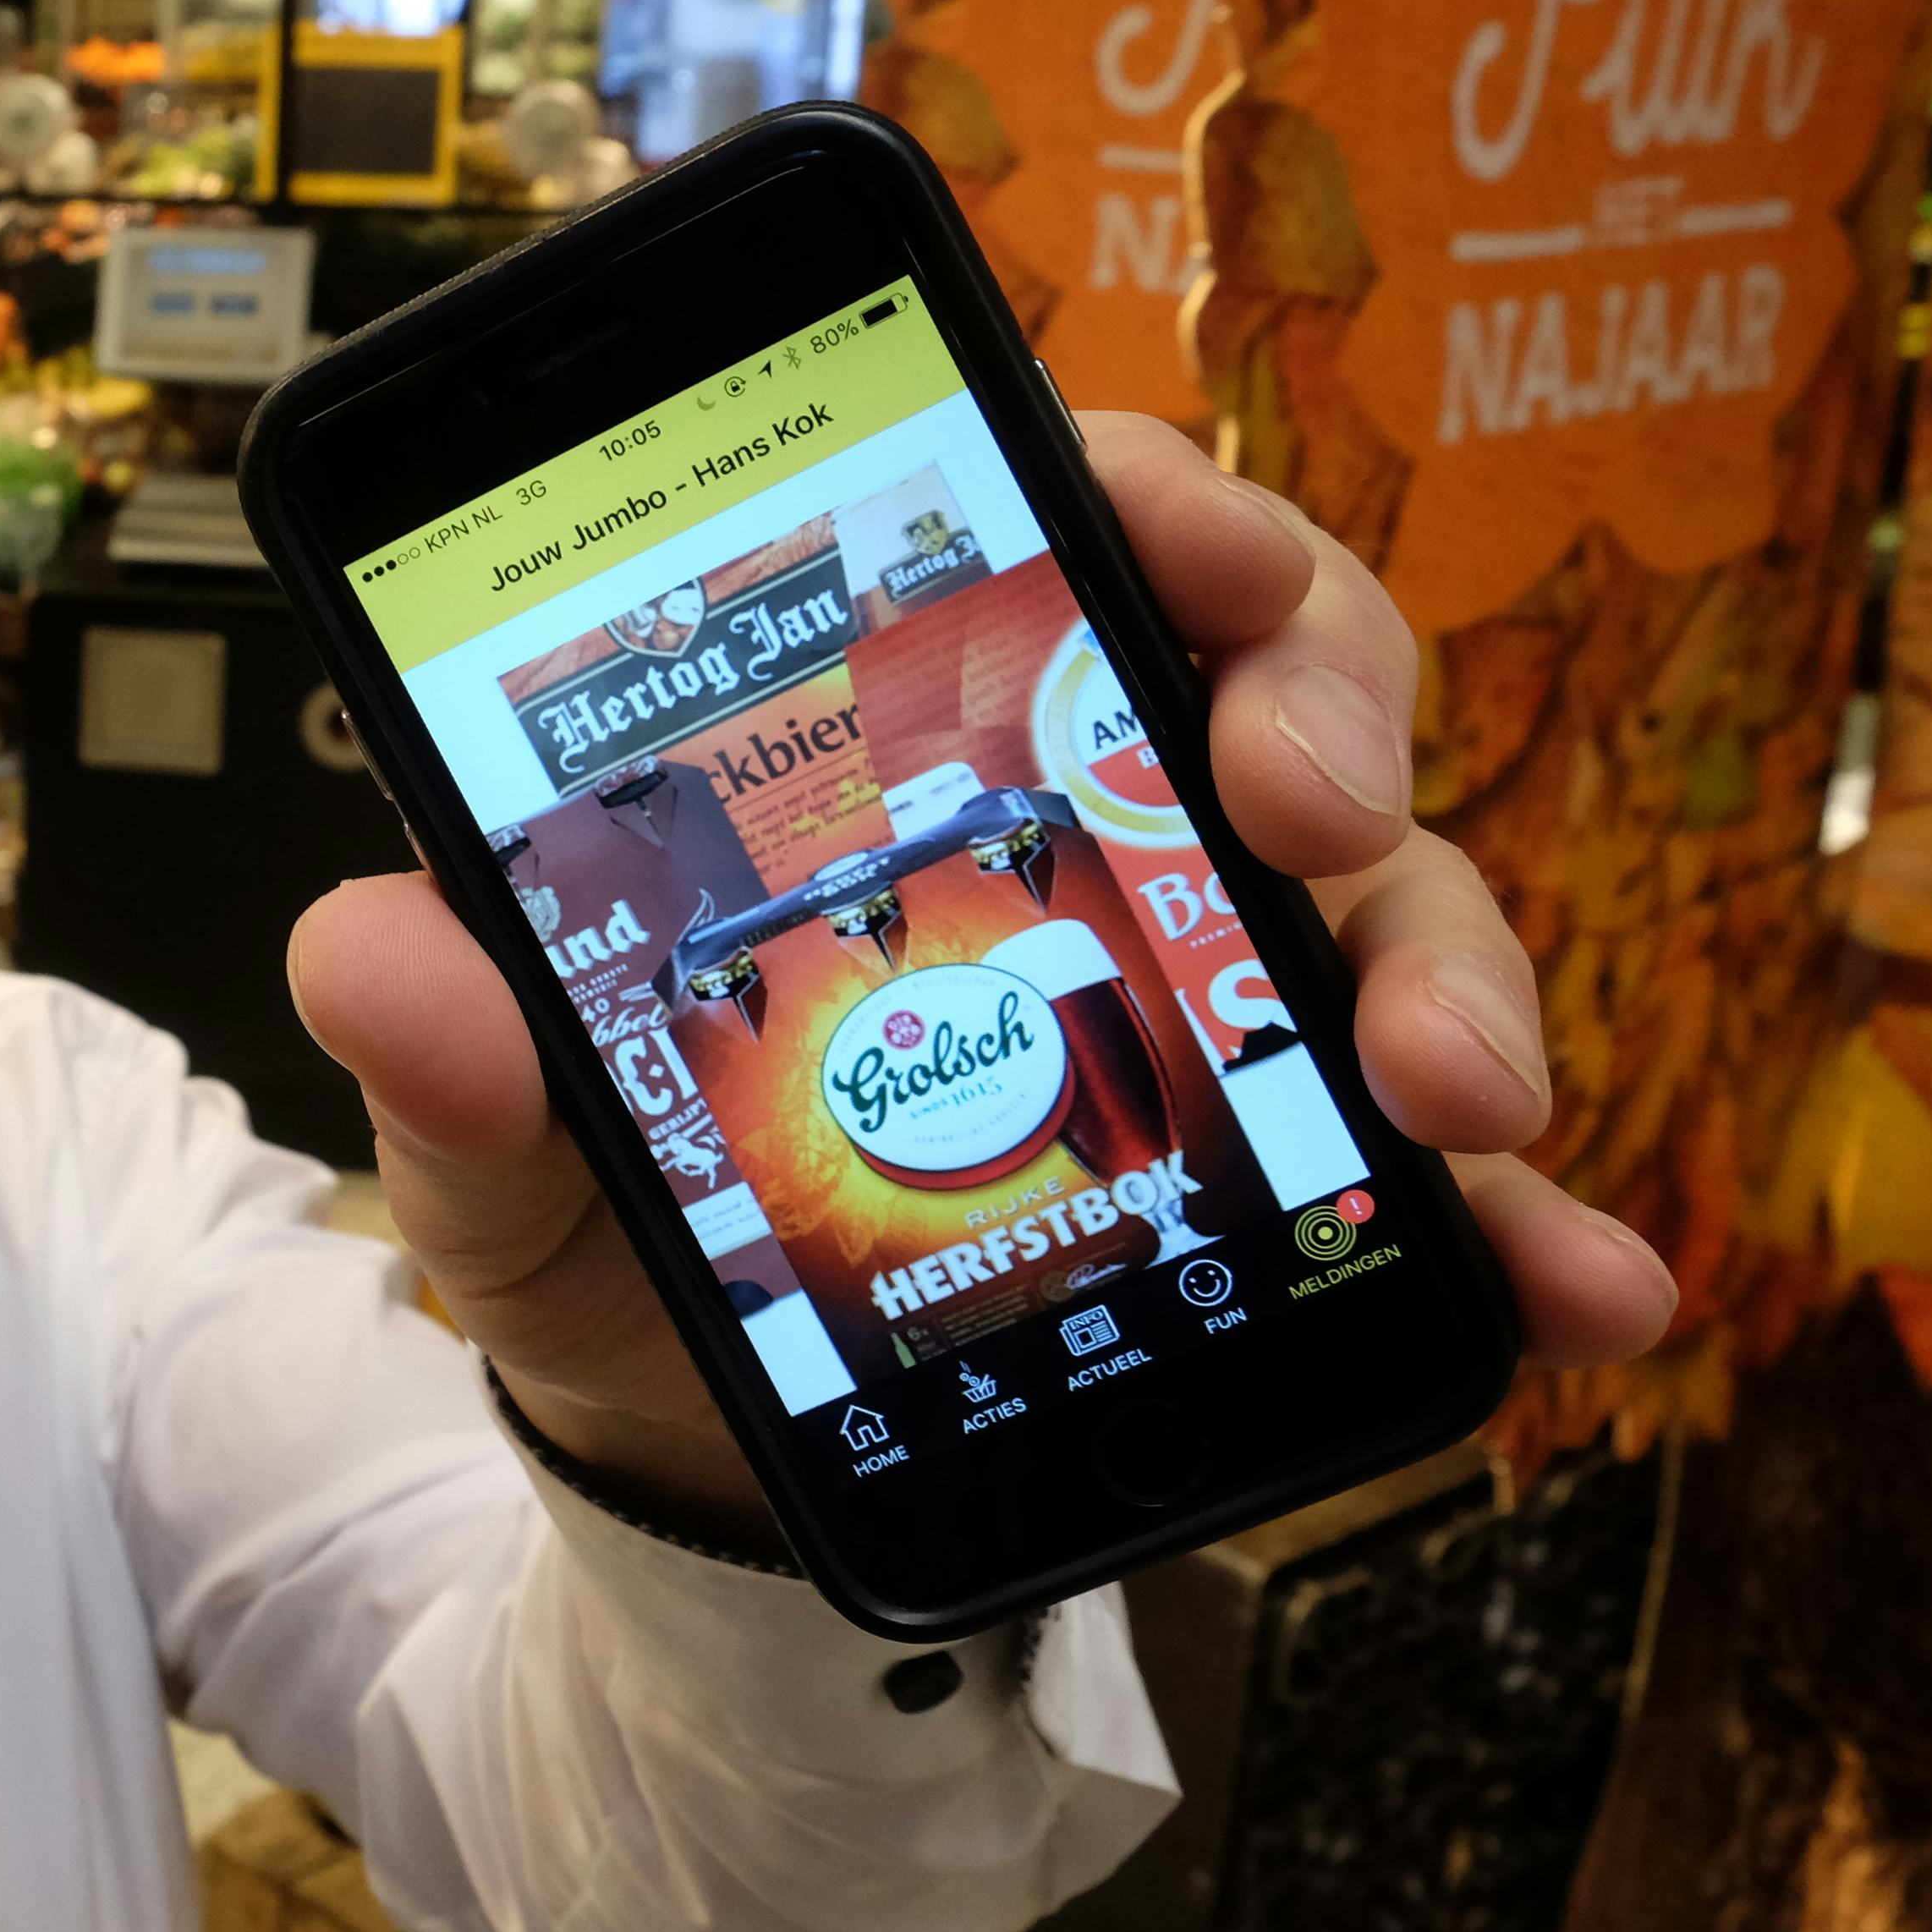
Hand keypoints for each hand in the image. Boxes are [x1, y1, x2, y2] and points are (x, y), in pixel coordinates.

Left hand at [287, 412, 1681, 1532]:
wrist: (693, 1446)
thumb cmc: (613, 1223)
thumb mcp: (501, 1150)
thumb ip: (445, 1053)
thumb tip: (370, 950)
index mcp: (897, 749)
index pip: (1039, 530)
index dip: (1127, 486)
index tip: (1158, 519)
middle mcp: (1082, 826)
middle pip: (1258, 668)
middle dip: (1318, 703)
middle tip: (1293, 809)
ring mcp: (1204, 990)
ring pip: (1383, 900)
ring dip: (1450, 969)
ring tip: (1447, 1097)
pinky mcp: (1283, 1168)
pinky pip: (1440, 1175)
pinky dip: (1516, 1222)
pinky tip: (1561, 1278)